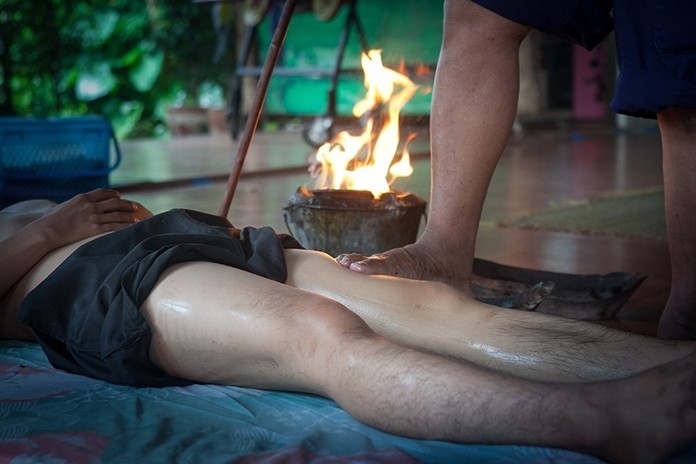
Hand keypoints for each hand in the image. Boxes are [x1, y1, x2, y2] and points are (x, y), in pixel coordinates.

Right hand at [35, 189, 151, 247]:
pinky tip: (131, 228)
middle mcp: (90, 205)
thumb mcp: (59, 207)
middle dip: (126, 204)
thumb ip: (65, 205)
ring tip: (137, 218)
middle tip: (135, 206)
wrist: (47, 231)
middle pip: (114, 202)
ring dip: (129, 216)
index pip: (103, 192)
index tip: (119, 196)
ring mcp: (93, 216)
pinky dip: (124, 226)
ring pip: (117, 214)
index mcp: (82, 198)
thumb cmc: (49, 221)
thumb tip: (57, 207)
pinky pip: (114, 226)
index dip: (113, 194)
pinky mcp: (95, 228)